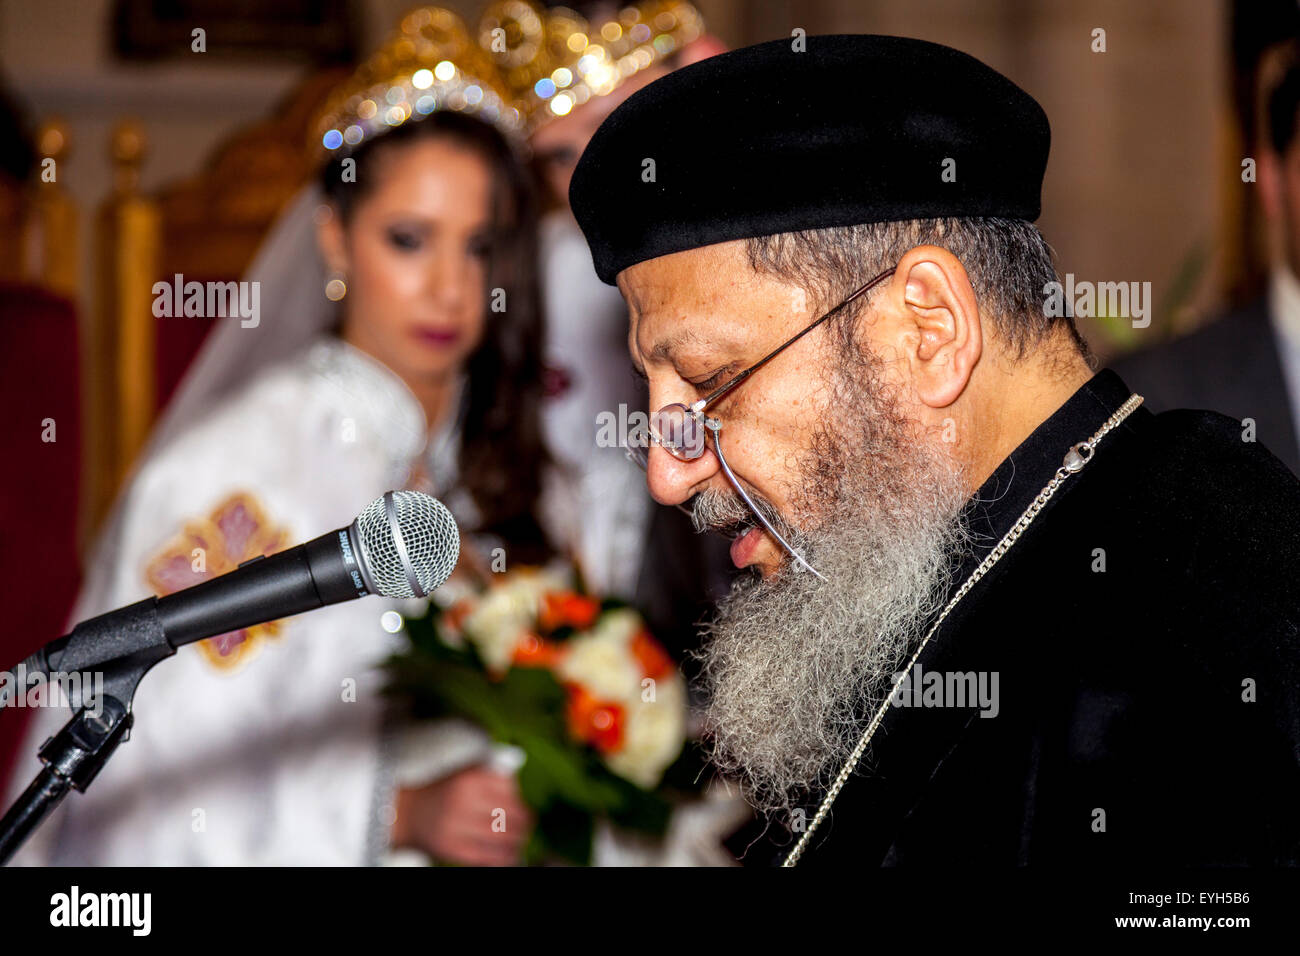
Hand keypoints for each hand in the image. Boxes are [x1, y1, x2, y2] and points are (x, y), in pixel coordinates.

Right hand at [392, 765, 532, 865]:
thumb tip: (521, 797)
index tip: (524, 808)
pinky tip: (511, 856)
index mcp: (469, 779)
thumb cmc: (444, 793)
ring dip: (517, 841)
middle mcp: (462, 801)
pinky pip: (486, 855)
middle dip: (523, 823)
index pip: (508, 790)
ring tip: (521, 842)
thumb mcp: (465, 774)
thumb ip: (492, 779)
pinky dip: (504, 857)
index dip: (519, 801)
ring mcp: (456, 826)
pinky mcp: (451, 847)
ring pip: (500, 836)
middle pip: (507, 814)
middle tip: (528, 826)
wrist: (408, 812)